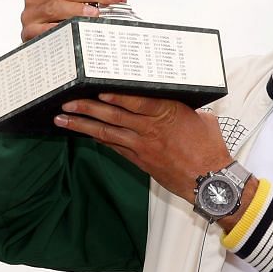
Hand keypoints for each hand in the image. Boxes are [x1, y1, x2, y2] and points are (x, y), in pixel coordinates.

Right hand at [21, 0, 127, 41]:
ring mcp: (30, 13)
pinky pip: (47, 29)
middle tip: (113, 1)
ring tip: (95, 14)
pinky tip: (77, 30)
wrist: (44, 44)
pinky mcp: (29, 31)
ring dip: (79, 10)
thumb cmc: (61, 17)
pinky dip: (63, 29)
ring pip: (56, 6)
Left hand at [54, 93, 232, 204]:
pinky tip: (83, 132)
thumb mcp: (200, 117)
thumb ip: (181, 105)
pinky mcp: (139, 160)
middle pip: (114, 117)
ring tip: (63, 119)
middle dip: (87, 109)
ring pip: (107, 133)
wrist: (209, 180)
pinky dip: (98, 138)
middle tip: (67, 102)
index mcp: (168, 113)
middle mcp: (151, 130)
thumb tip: (172, 92)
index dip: (116, 98)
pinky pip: (113, 146)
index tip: (97, 91)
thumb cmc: (209, 147)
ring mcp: (142, 146)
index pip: (137, 102)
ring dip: (82, 126)